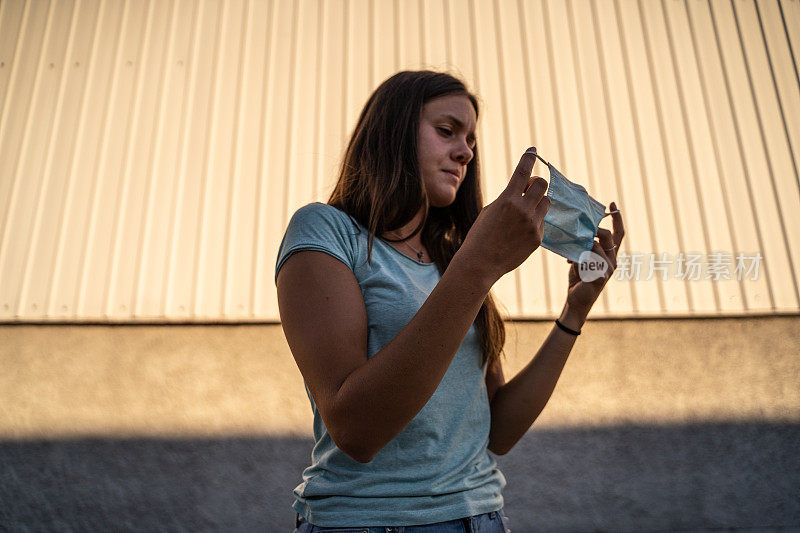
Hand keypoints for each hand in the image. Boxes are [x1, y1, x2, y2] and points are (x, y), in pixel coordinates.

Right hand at [458, 148, 550, 284]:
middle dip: (536, 184)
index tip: (532, 150)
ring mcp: (532, 224)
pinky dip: (534, 222)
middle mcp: (522, 209)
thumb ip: (508, 198)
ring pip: (547, 202)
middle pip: (542, 184)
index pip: (522, 171)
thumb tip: (525, 190)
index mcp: (507, 199)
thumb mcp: (490, 210)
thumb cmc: (480, 235)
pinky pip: (542, 222)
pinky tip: (520, 233)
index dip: (529, 157)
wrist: (480, 263)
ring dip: (539, 202)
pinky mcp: (538, 237)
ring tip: (525, 212)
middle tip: (528, 190)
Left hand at [565, 202, 624, 313]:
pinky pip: (589, 257)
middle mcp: (613, 260)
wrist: (576, 299)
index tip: (612, 204)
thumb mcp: (582, 257)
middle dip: (595, 230)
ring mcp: (609, 268)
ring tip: (571, 255)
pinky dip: (578, 257)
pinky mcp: (601, 275)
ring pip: (596, 245)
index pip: (618, 234)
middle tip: (581, 231)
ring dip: (582, 246)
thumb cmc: (579, 278)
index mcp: (611, 255)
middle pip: (608, 236)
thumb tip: (580, 230)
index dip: (617, 218)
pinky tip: (570, 261)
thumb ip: (585, 245)